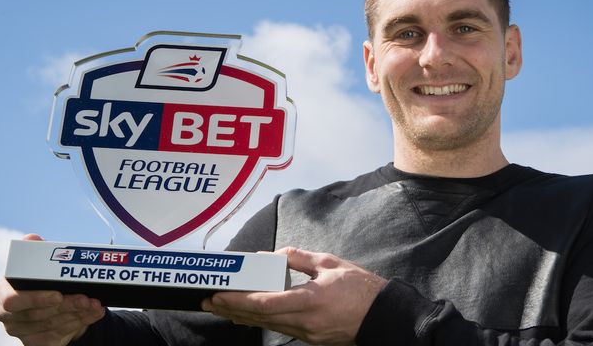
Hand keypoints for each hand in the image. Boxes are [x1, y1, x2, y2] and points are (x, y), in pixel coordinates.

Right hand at [0, 234, 104, 345]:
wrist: (52, 304)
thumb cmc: (44, 281)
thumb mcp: (42, 264)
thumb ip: (37, 253)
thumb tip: (32, 239)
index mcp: (4, 291)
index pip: (12, 300)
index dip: (36, 299)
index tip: (58, 294)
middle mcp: (7, 314)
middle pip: (38, 314)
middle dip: (66, 305)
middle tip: (87, 298)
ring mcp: (20, 330)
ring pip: (52, 324)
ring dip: (78, 313)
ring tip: (95, 303)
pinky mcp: (35, 342)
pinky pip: (60, 334)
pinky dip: (82, 322)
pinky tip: (95, 312)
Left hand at [202, 247, 386, 345]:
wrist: (383, 316)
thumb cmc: (360, 287)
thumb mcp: (330, 264)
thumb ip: (299, 259)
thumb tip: (274, 256)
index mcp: (311, 299)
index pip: (267, 303)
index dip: (240, 301)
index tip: (221, 294)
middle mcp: (306, 321)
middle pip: (261, 318)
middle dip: (232, 309)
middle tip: (210, 301)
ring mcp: (308, 334)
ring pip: (268, 326)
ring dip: (243, 317)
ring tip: (221, 309)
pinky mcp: (311, 338)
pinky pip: (280, 329)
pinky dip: (261, 321)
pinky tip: (249, 316)